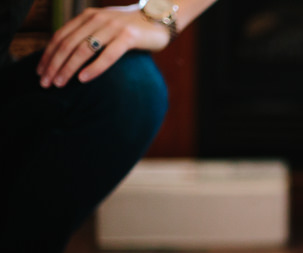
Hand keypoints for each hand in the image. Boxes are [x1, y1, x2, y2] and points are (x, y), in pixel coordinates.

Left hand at [37, 4, 170, 87]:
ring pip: (83, 49)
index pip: (60, 36)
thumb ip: (89, 35)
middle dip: (53, 65)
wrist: (160, 19)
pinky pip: (107, 55)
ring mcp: (112, 27)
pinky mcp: (128, 37)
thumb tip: (68, 56)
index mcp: (87, 16)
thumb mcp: (105, 27)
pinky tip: (83, 79)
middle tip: (45, 83)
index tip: (40, 73)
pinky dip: (93, 67)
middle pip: (67, 44)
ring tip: (60, 84)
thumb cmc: (131, 29)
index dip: (48, 55)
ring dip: (68, 68)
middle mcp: (96, 19)